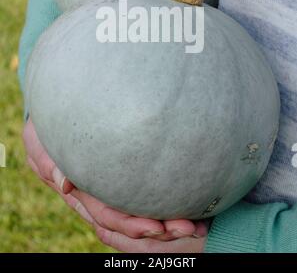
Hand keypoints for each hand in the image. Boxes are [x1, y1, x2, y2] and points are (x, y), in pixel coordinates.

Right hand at [24, 118, 207, 248]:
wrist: (56, 119)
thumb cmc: (50, 130)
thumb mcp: (43, 143)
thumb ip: (50, 161)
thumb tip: (64, 183)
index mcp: (82, 194)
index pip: (108, 217)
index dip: (130, 224)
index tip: (155, 227)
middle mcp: (100, 198)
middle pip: (131, 222)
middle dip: (159, 229)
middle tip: (189, 227)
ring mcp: (114, 190)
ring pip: (142, 214)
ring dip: (170, 224)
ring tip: (199, 224)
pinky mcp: (126, 181)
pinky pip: (148, 198)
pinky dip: (169, 206)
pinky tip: (196, 208)